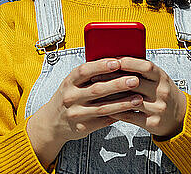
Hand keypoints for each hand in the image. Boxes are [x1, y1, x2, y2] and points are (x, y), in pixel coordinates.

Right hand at [26, 58, 144, 167]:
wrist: (52, 122)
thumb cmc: (69, 96)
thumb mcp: (72, 83)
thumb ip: (89, 74)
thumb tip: (117, 62)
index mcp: (69, 82)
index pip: (84, 71)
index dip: (101, 66)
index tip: (117, 62)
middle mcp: (71, 97)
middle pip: (97, 89)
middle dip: (118, 84)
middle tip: (135, 79)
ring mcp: (76, 113)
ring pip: (103, 108)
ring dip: (123, 103)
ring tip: (138, 98)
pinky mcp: (83, 127)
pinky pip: (104, 121)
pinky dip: (118, 115)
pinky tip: (131, 111)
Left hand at [104, 57, 187, 138]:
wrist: (179, 116)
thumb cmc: (162, 92)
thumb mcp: (158, 78)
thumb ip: (141, 70)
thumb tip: (116, 59)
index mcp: (162, 77)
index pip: (146, 66)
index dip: (128, 63)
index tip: (112, 61)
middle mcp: (162, 92)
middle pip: (135, 83)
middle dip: (113, 79)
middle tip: (96, 76)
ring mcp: (158, 108)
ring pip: (130, 100)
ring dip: (111, 96)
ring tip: (97, 92)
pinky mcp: (152, 122)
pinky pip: (130, 116)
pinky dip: (116, 111)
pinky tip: (106, 106)